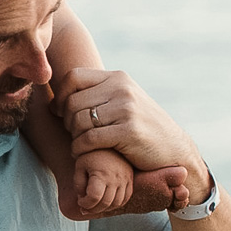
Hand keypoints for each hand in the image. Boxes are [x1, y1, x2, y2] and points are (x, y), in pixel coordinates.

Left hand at [54, 69, 210, 201]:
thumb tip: (57, 99)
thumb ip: (97, 95)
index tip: (61, 113)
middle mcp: (122, 88)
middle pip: (73, 101)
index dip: (60, 96)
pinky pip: (89, 139)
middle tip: (75, 134)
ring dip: (74, 138)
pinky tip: (83, 154)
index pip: (73, 77)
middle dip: (67, 122)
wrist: (174, 151)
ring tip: (80, 145)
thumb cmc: (142, 129)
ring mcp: (127, 109)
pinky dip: (79, 149)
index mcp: (118, 78)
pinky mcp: (129, 131)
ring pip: (79, 121)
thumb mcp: (123, 103)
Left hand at [72, 147, 135, 215]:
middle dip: (93, 209)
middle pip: (105, 203)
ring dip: (104, 208)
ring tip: (95, 205)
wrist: (110, 140)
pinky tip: (106, 202)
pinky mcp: (130, 179)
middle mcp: (116, 178)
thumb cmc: (92, 153)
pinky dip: (116, 204)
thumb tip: (83, 199)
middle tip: (85, 206)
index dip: (85, 203)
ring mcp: (125, 180)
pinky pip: (126, 198)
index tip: (80, 201)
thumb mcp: (80, 166)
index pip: (94, 198)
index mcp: (102, 173)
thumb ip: (78, 184)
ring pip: (116, 203)